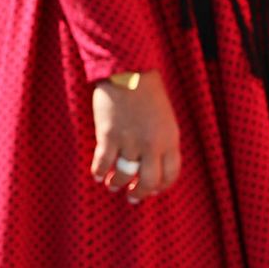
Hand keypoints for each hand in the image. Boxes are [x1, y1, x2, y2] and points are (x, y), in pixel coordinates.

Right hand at [91, 71, 179, 202]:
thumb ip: (162, 141)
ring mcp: (130, 140)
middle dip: (140, 193)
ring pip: (125, 175)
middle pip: (149, 181)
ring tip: (112, 186)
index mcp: (170, 140)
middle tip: (133, 197)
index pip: (171, 175)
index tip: (153, 190)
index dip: (161, 187)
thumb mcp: (165, 118)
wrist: (128, 70)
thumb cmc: (147, 92)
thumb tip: (150, 163)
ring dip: (118, 184)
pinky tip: (97, 175)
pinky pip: (103, 162)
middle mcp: (152, 145)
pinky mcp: (108, 134)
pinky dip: (99, 172)